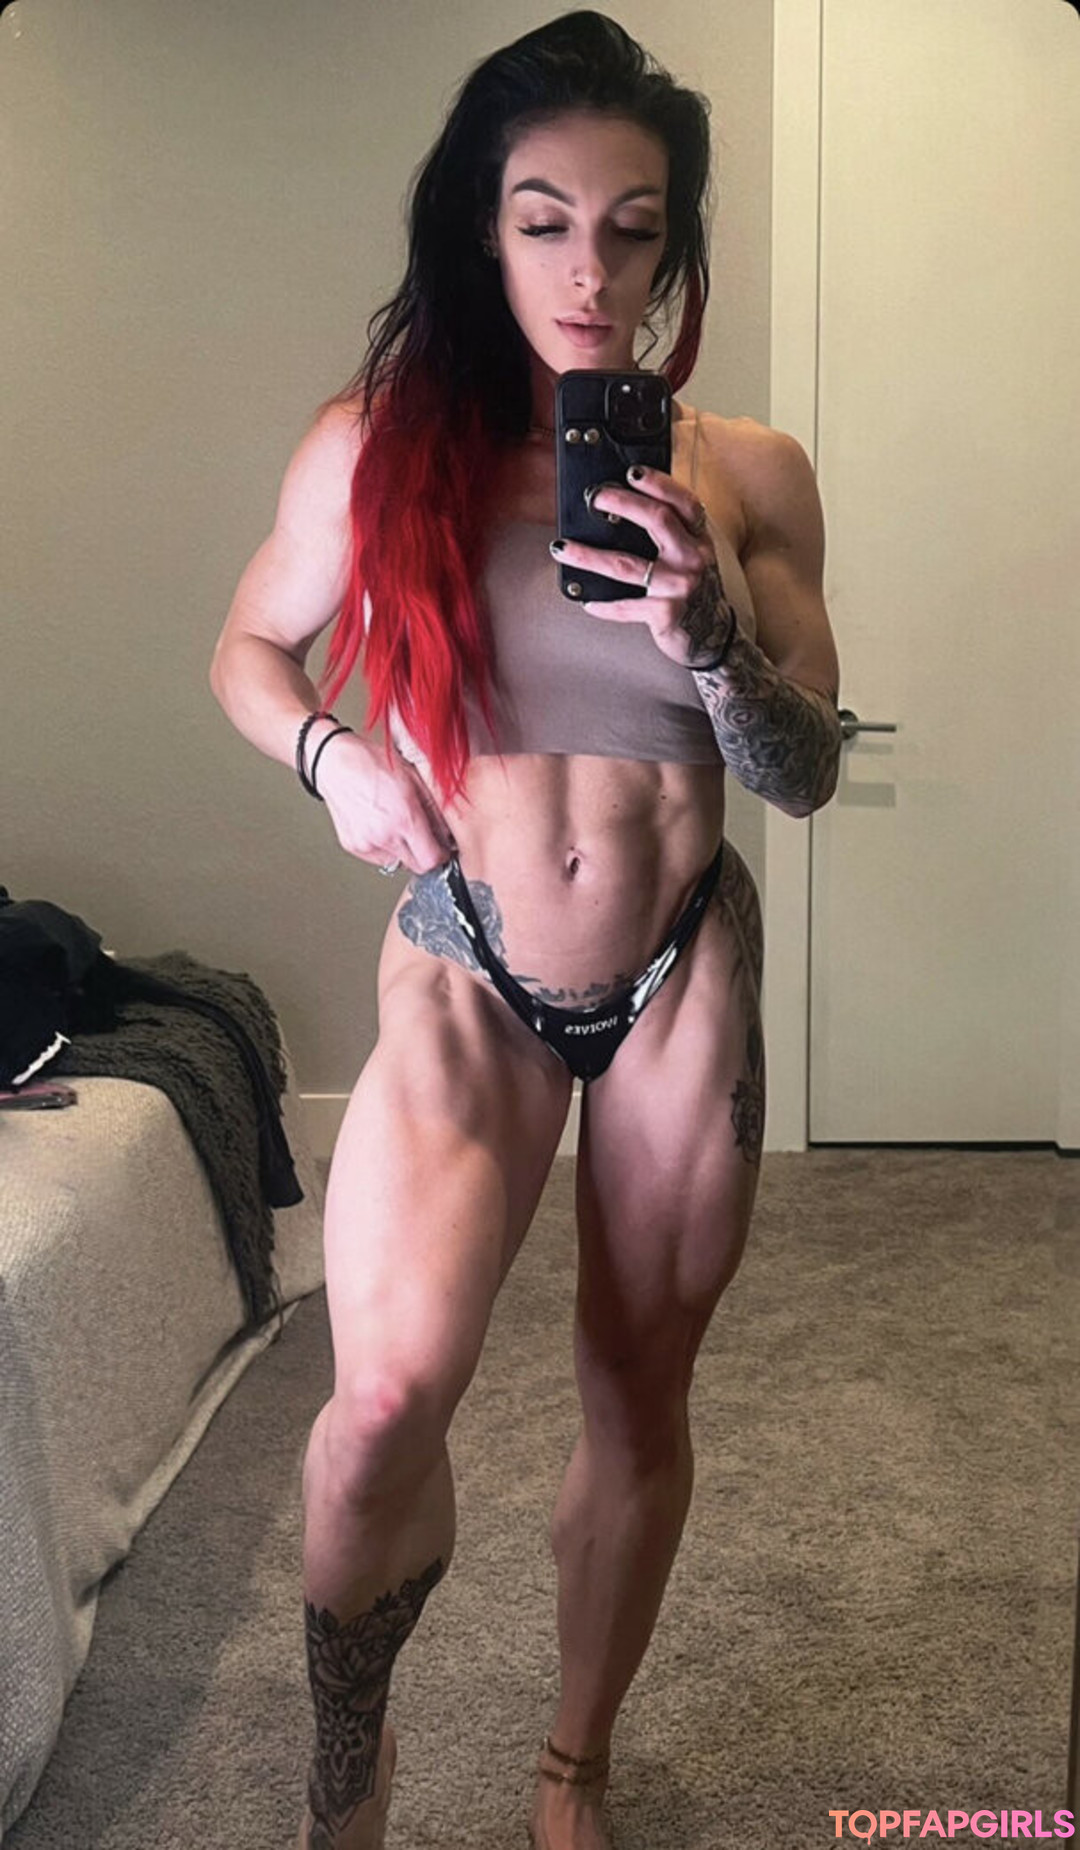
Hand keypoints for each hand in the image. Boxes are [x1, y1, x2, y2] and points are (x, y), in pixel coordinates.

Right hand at [316, 733, 456, 873]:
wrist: (334, 762)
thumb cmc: (372, 763)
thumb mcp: (414, 779)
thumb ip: (434, 810)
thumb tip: (447, 832)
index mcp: (404, 818)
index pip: (432, 859)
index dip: (441, 855)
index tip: (441, 847)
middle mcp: (384, 835)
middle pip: (417, 866)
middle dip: (424, 854)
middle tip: (422, 837)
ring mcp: (366, 844)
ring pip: (398, 863)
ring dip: (403, 850)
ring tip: (396, 825)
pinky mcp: (353, 846)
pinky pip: (378, 858)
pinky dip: (385, 847)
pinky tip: (381, 825)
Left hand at [552, 465, 738, 670]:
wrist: (713, 634)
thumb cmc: (693, 588)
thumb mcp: (692, 554)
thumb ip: (672, 532)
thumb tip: (624, 504)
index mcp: (699, 538)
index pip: (683, 502)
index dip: (659, 483)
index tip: (632, 471)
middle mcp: (693, 558)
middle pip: (657, 520)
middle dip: (622, 503)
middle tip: (594, 498)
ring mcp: (680, 586)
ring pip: (627, 565)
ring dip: (589, 556)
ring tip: (561, 548)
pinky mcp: (666, 613)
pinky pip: (626, 606)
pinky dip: (604, 605)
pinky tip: (586, 601)